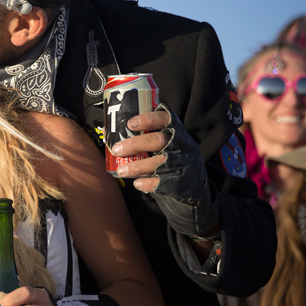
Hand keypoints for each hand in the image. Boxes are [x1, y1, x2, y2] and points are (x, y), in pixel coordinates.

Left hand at [116, 106, 217, 236]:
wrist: (195, 185)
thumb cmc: (172, 156)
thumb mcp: (168, 142)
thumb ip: (147, 135)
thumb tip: (109, 131)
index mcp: (176, 131)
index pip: (164, 119)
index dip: (148, 120)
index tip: (130, 124)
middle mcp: (181, 145)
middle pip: (158, 141)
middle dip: (135, 144)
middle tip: (116, 149)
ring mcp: (182, 163)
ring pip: (159, 162)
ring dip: (137, 167)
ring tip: (121, 170)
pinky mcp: (181, 181)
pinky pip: (162, 182)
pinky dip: (147, 183)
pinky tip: (137, 184)